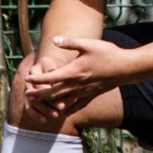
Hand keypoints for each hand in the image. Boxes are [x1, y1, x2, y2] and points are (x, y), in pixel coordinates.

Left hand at [21, 36, 138, 117]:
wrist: (126, 68)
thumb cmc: (108, 54)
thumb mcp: (88, 44)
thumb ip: (70, 43)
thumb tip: (55, 39)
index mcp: (73, 72)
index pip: (50, 77)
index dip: (37, 79)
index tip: (27, 78)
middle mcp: (77, 85)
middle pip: (53, 93)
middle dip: (39, 94)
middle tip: (27, 95)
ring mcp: (84, 92)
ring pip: (63, 101)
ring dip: (50, 102)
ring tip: (41, 103)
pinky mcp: (92, 95)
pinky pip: (76, 106)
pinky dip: (67, 109)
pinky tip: (63, 112)